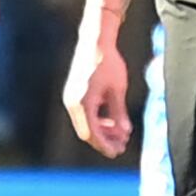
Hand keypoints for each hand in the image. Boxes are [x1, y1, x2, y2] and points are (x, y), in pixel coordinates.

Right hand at [63, 31, 133, 158]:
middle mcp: (72, 102)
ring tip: (120, 135)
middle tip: (122, 146)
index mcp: (83, 103)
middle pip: (86, 131)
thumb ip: (119, 112)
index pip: (92, 133)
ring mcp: (71, 98)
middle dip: (104, 140)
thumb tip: (124, 132)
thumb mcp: (118, 90)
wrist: (94, 43)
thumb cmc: (108, 64)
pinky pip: (83, 114)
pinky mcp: (73, 94)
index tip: (117, 152)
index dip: (105, 145)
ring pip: (84, 124)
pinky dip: (96, 121)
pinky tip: (111, 122)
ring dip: (101, 131)